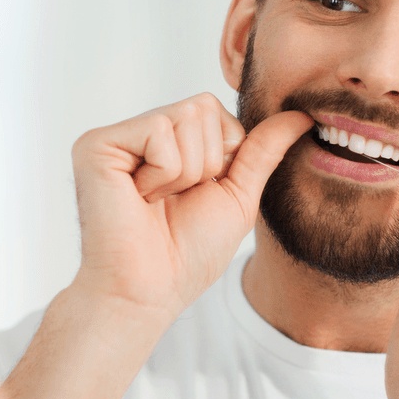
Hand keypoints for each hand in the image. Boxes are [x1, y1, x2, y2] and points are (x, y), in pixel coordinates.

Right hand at [69, 93, 313, 322]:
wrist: (150, 291)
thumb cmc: (188, 253)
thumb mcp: (237, 195)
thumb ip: (263, 150)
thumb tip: (302, 114)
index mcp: (166, 142)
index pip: (215, 110)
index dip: (222, 156)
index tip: (194, 195)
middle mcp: (137, 133)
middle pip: (203, 106)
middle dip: (206, 162)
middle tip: (173, 200)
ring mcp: (115, 137)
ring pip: (185, 116)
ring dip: (186, 172)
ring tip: (155, 201)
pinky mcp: (96, 145)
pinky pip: (159, 131)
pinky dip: (164, 174)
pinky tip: (139, 198)